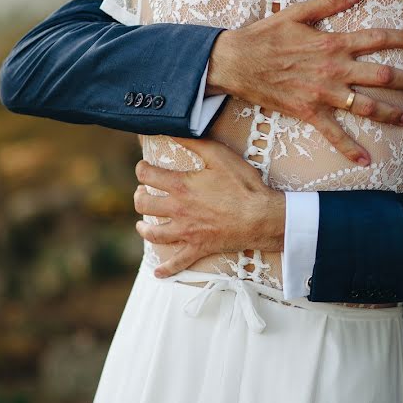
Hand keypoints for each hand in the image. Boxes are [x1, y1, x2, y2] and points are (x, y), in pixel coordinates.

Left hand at [133, 137, 284, 277]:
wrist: (262, 217)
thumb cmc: (243, 185)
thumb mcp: (219, 155)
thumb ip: (194, 141)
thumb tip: (173, 130)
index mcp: (180, 187)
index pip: (147, 175)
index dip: (142, 169)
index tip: (145, 168)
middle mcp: (178, 210)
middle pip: (143, 204)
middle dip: (140, 196)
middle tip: (144, 193)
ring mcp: (186, 231)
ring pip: (153, 233)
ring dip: (144, 228)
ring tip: (142, 224)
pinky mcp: (198, 248)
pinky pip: (178, 262)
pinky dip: (166, 269)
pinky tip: (157, 272)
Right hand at [206, 0, 402, 162]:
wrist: (237, 62)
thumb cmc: (264, 36)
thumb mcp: (296, 12)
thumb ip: (329, 2)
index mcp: (333, 43)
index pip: (376, 38)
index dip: (401, 38)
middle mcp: (334, 69)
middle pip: (381, 75)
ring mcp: (323, 93)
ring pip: (366, 106)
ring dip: (390, 112)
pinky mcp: (309, 112)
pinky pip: (334, 134)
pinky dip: (350, 148)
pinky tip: (365, 160)